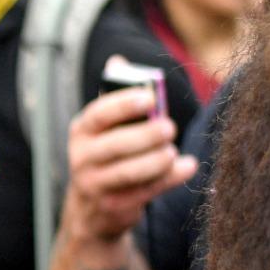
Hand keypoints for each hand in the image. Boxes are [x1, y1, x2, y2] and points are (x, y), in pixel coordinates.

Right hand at [63, 85, 198, 242]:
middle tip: (169, 128)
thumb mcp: (104, 128)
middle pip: (115, 145)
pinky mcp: (114, 206)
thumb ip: (114, 97)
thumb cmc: (107, 155)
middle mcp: (82, 157)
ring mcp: (95, 184)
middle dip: (145, 136)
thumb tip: (118, 60)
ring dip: (156, 161)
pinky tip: (187, 167)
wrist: (91, 208)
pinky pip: (144, 192)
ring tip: (172, 152)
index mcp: (82, 131)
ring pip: (128, 172)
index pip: (98, 114)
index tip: (149, 98)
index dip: (123, 105)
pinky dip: (169, 179)